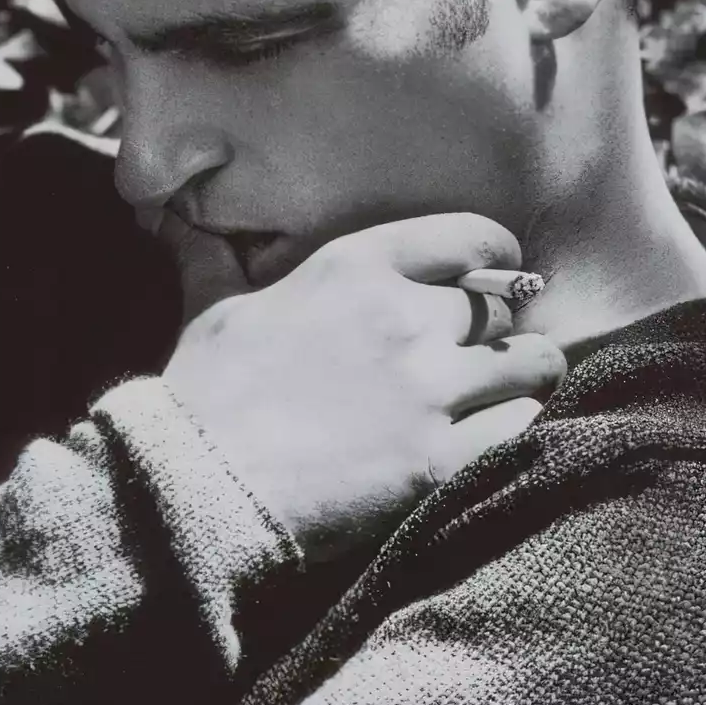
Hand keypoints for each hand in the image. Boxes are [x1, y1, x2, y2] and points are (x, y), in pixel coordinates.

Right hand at [160, 213, 564, 561]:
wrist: (199, 484)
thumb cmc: (203, 392)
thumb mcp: (210, 309)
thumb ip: (214, 259)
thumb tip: (175, 219)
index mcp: (354, 266)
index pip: (470, 238)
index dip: (493, 257)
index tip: (493, 276)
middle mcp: (405, 316)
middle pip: (502, 307)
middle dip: (492, 330)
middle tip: (471, 355)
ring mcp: (430, 388)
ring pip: (530, 364)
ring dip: (518, 380)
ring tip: (497, 398)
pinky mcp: (442, 457)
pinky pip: (525, 426)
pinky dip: (516, 431)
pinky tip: (491, 440)